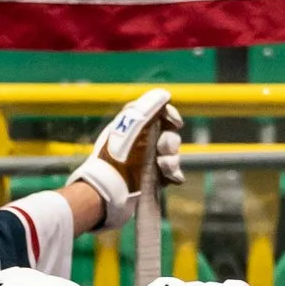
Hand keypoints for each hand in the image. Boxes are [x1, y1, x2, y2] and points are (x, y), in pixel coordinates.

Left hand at [71, 86, 184, 222]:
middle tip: (162, 152)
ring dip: (172, 161)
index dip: (170, 115)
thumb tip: (165, 94)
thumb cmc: (118, 156)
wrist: (109, 191)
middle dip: (170, 143)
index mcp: (133, 126)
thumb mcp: (132, 126)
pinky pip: (172, 173)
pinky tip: (171, 178)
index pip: (158, 113)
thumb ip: (149, 107)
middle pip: (168, 135)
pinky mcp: (152, 179)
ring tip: (164, 168)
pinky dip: (174, 175)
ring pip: (172, 155)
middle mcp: (140, 142)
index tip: (175, 122)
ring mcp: (147, 162)